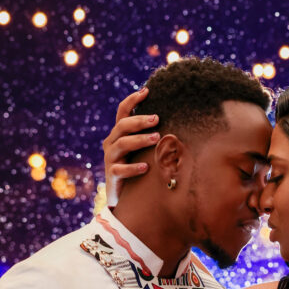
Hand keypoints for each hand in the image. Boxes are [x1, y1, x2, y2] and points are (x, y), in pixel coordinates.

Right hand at [102, 86, 159, 205]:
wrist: (123, 198)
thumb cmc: (138, 169)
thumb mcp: (143, 149)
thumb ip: (152, 135)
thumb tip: (177, 120)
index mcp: (119, 134)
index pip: (122, 111)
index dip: (132, 100)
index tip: (147, 91)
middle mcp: (112, 143)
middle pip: (122, 126)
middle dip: (140, 120)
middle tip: (157, 119)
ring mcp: (111, 159)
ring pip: (122, 144)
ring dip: (140, 140)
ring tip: (157, 138)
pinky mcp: (112, 175)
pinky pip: (121, 169)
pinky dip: (133, 167)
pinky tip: (146, 167)